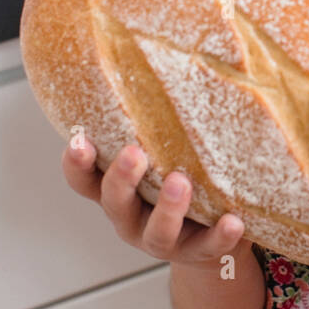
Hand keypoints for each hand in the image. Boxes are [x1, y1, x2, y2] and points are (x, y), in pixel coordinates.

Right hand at [62, 136, 247, 268]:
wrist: (209, 247)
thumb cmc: (180, 188)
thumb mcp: (160, 160)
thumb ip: (155, 130)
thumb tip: (161, 54)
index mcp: (118, 193)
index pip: (84, 181)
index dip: (76, 164)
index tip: (78, 140)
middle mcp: (132, 218)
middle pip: (115, 202)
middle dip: (122, 179)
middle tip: (134, 153)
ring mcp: (164, 240)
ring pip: (157, 232)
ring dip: (167, 207)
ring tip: (181, 182)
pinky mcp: (198, 254)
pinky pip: (208, 248)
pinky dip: (219, 236)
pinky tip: (233, 222)